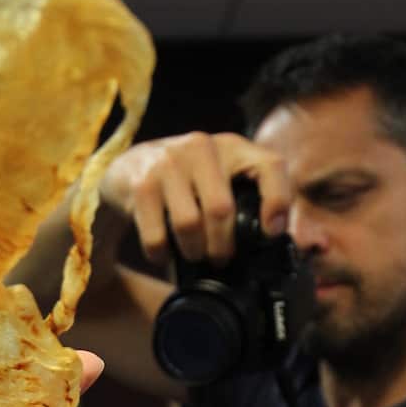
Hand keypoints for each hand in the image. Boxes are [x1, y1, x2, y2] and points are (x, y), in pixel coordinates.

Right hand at [99, 131, 289, 264]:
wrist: (128, 167)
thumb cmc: (185, 179)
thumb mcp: (218, 175)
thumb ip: (245, 194)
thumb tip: (272, 237)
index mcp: (232, 146)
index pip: (270, 165)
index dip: (277, 201)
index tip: (272, 232)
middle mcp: (201, 147)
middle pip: (222, 209)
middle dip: (223, 246)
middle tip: (221, 259)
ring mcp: (168, 162)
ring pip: (189, 224)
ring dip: (194, 250)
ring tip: (194, 255)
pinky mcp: (141, 183)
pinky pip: (157, 234)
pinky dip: (162, 253)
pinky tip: (163, 253)